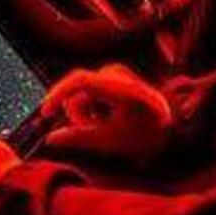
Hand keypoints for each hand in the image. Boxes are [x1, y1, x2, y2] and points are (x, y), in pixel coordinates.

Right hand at [40, 64, 171, 165]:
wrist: (169, 127)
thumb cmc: (144, 135)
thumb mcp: (110, 142)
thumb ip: (79, 138)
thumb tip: (50, 139)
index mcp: (122, 88)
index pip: (82, 81)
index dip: (59, 95)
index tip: (46, 113)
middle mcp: (116, 73)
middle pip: (77, 89)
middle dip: (76, 113)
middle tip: (91, 132)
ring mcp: (113, 72)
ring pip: (80, 91)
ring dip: (83, 111)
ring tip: (102, 127)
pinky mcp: (111, 76)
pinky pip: (87, 89)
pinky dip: (88, 107)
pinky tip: (103, 118)